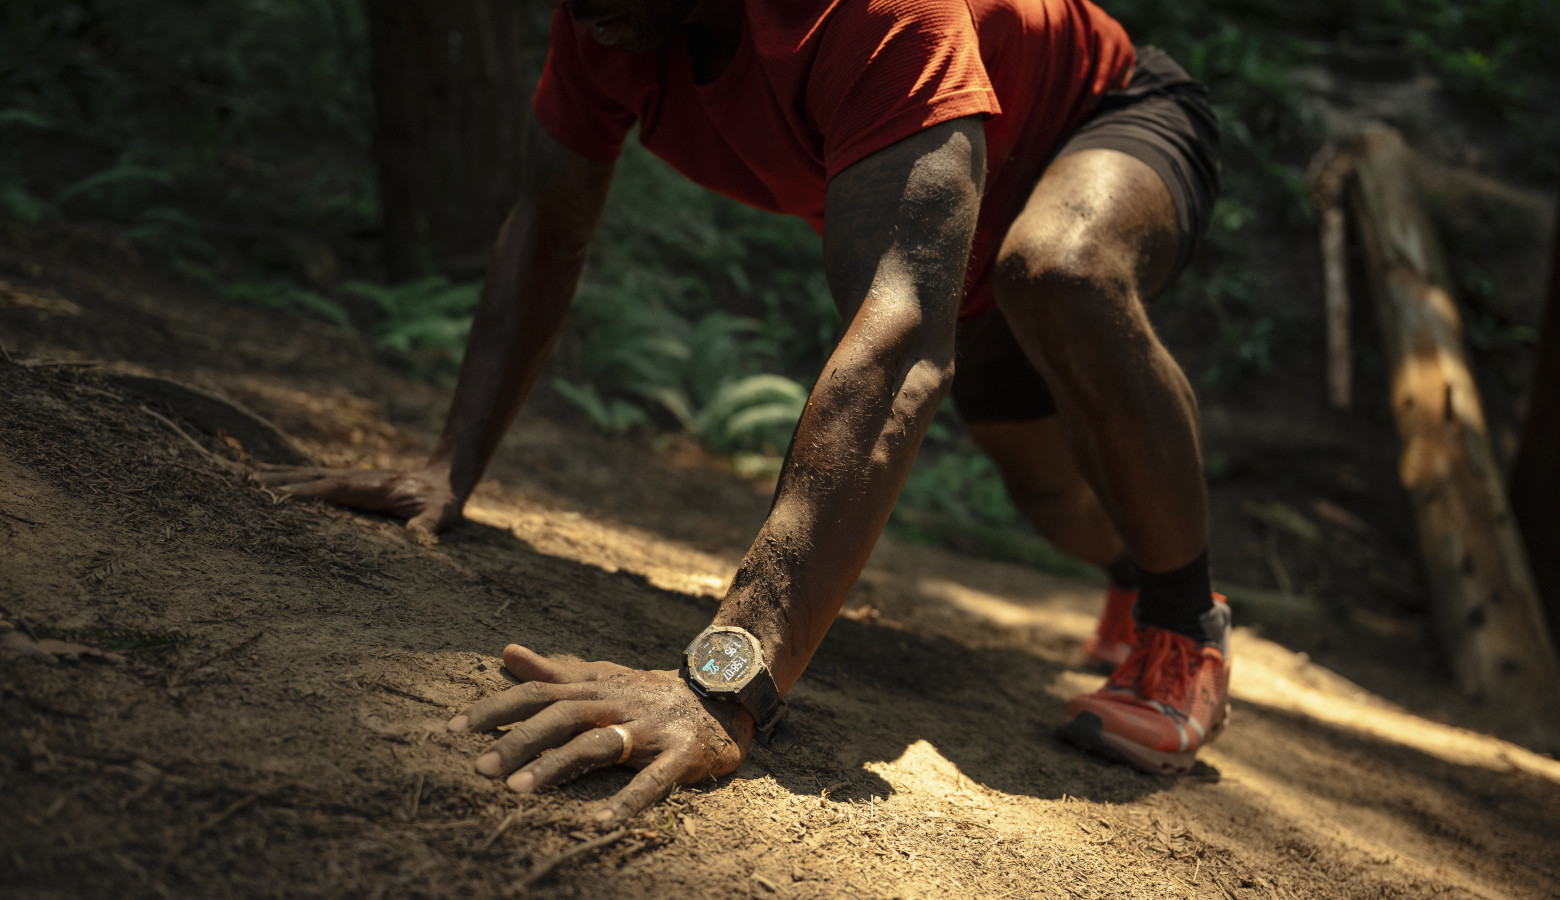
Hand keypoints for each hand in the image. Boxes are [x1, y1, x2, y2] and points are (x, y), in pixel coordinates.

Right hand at [253, 463, 461, 538]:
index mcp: (369, 488)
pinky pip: (314, 477)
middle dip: (278, 482)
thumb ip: (428, 525)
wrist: (444, 480)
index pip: (330, 490)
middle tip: (244, 485)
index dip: (303, 494)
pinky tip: (272, 476)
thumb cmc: (441, 502)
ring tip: (246, 478)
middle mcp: (354, 479)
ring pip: (308, 474)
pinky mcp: (349, 480)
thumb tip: (416, 537)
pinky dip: (291, 476)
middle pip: (309, 478)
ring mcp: (350, 477)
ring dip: (278, 476)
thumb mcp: (440, 514)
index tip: (274, 498)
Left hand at [448, 644, 750, 822]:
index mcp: (595, 687)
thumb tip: (506, 652)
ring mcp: (649, 728)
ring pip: (596, 744)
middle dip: (517, 740)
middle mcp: (617, 703)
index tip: (451, 729)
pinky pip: (653, 780)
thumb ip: (554, 672)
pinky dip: (628, 800)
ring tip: (519, 791)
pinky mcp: (681, 754)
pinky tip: (602, 822)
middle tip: (479, 768)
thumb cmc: (650, 694)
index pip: (537, 692)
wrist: (724, 696)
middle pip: (561, 716)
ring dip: (556, 766)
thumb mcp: (603, 678)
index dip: (495, 708)